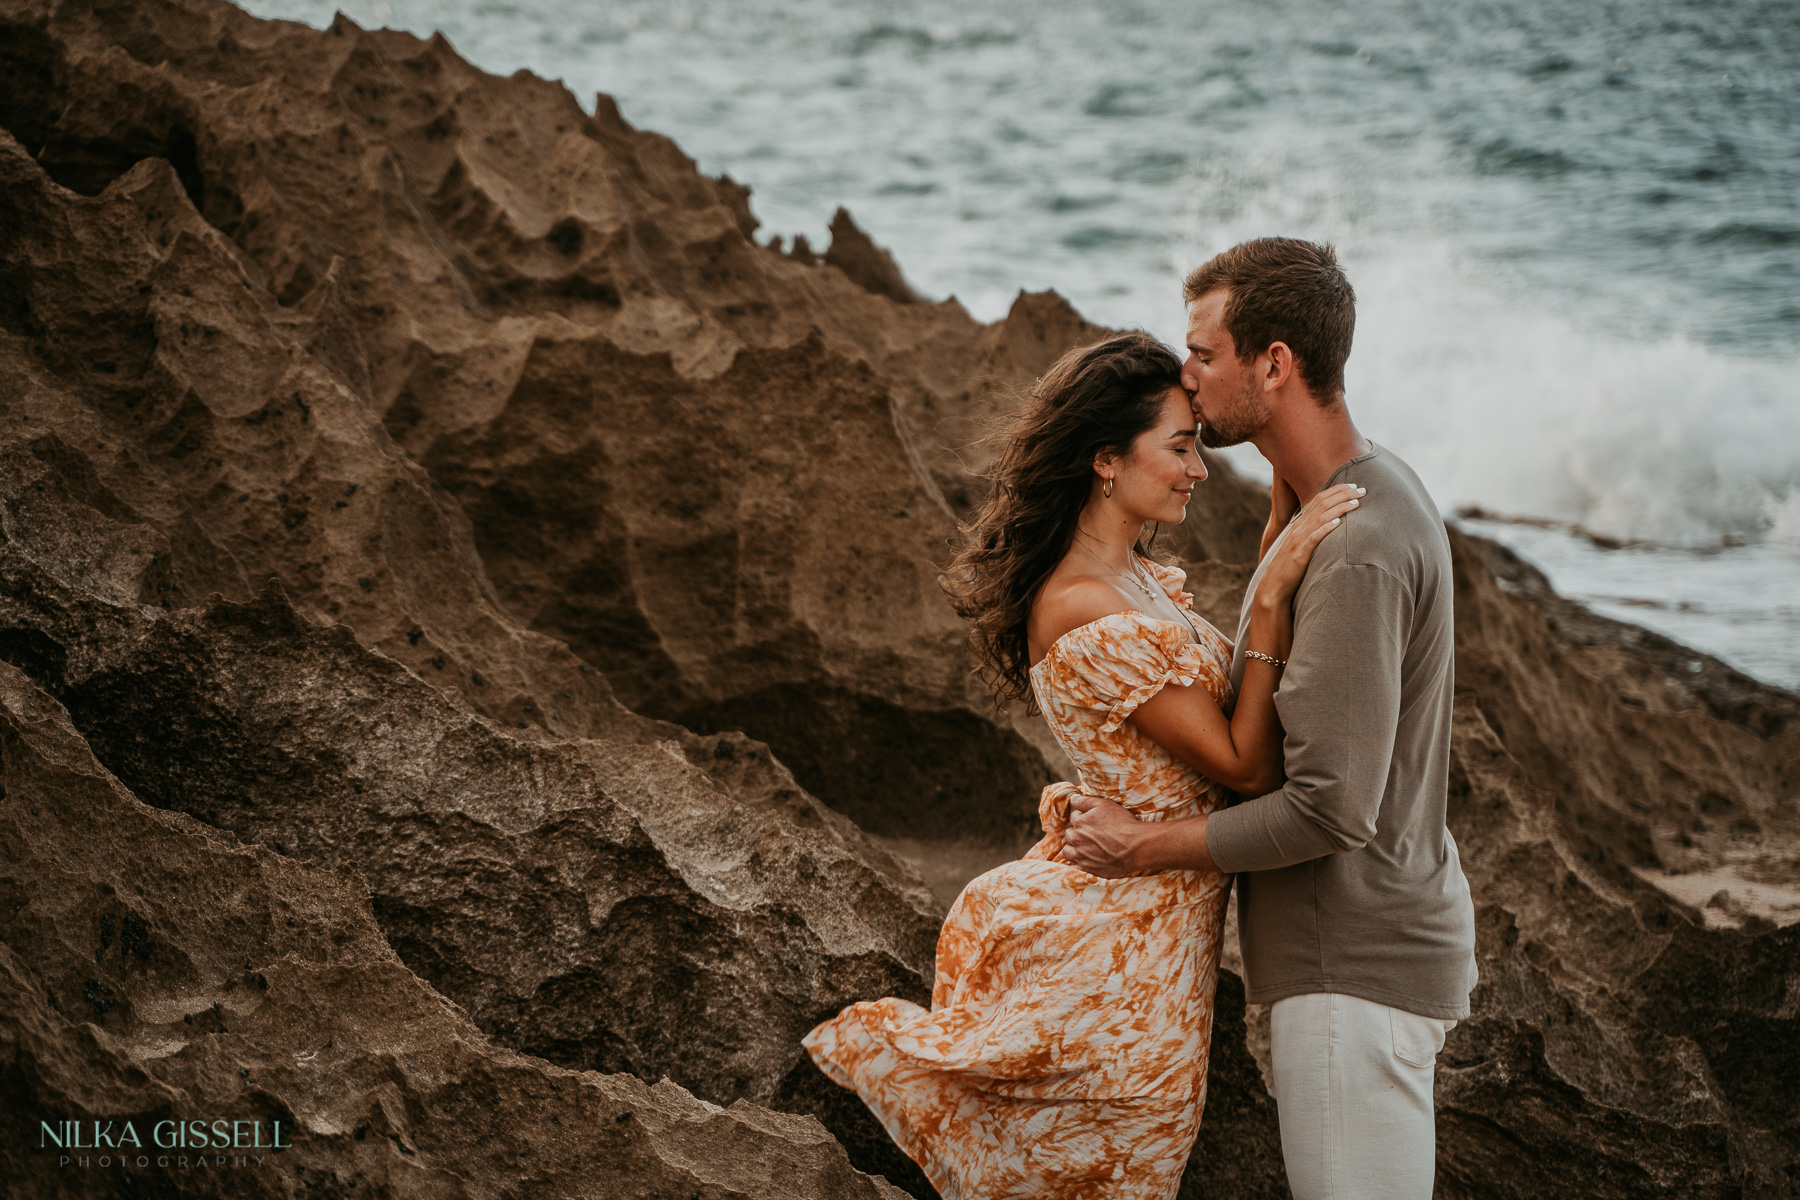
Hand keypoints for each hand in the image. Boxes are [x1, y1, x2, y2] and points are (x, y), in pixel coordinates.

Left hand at [1062, 793, 1145, 878]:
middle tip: (1090, 833)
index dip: (1083, 817)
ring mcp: (1081, 855)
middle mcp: (1077, 839)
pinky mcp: (1087, 869)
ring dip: (1073, 847)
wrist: (1136, 847)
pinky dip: (1077, 862)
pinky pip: (1074, 866)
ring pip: (1067, 851)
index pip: (1074, 817)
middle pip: (1069, 834)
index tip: (1093, 821)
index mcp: (1079, 822)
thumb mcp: (1105, 805)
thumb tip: (1072, 799)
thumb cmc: (1123, 824)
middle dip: (1076, 832)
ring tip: (1084, 846)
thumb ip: (1085, 801)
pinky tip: (1085, 859)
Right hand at [1258, 482, 1362, 602]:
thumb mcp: (1301, 545)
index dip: (1336, 490)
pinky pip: (1314, 538)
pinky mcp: (1299, 554)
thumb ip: (1312, 534)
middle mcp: (1298, 528)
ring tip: (1356, 503)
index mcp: (1299, 524)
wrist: (1273, 585)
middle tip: (1362, 490)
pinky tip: (1338, 522)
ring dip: (1340, 508)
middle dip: (1343, 495)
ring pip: (1321, 517)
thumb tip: (1331, 525)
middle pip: (1322, 504)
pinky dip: (1326, 528)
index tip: (1353, 486)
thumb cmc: (1290, 567)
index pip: (1318, 499)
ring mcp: (1298, 540)